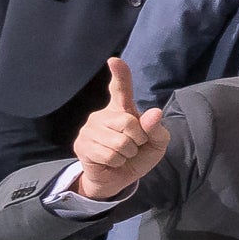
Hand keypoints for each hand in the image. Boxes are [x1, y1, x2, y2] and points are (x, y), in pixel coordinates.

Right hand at [71, 58, 169, 199]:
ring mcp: (90, 128)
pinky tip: (110, 161)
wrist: (118, 179)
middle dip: (138, 140)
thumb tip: (155, 113)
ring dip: (127, 154)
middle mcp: (103, 114)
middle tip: (132, 146)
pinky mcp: (82, 145)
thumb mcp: (156, 144)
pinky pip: (109, 155)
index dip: (120, 75)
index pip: (120, 89)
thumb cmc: (138, 156)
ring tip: (120, 155)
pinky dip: (116, 162)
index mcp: (122, 109)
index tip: (114, 60)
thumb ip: (156, 129)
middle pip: (128, 122)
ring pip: (120, 142)